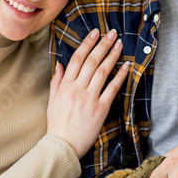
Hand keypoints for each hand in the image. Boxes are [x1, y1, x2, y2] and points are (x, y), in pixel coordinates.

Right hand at [47, 29, 128, 157]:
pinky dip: (119, 76)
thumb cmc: (57, 124)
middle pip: (92, 61)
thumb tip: (60, 65)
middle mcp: (77, 89)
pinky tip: (126, 66)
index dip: (87, 43)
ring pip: (102, 71)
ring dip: (112, 55)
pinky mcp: (100, 108)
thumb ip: (56, 81)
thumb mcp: (52, 101)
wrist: (63, 145)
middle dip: (102, 44)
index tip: (95, 33)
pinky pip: (112, 89)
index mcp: (65, 85)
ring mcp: (89, 98)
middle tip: (112, 33)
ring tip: (119, 44)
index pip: (77, 58)